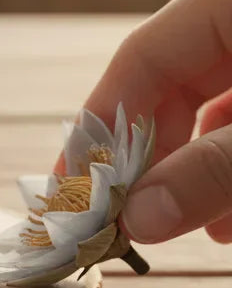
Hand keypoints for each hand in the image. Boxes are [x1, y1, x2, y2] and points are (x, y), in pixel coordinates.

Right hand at [78, 0, 231, 243]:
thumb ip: (216, 169)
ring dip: (203, 176)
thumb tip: (140, 220)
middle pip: (178, 90)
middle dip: (156, 162)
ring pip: (220, 114)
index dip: (100, 123)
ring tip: (200, 231)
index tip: (70, 186)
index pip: (143, 57)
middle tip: (127, 223)